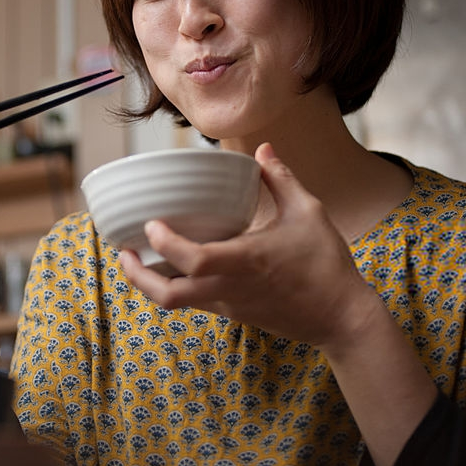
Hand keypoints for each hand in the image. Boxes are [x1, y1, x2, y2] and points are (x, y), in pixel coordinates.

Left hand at [119, 142, 378, 345]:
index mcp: (247, 261)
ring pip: (176, 304)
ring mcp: (230, 305)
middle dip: (137, 277)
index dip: (165, 245)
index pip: (194, 261)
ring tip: (136, 259)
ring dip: (150, 284)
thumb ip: (281, 178)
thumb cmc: (327, 263)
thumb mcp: (309, 212)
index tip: (150, 224)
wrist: (343, 318)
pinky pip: (193, 303)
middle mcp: (231, 288)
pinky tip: (172, 266)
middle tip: (122, 251)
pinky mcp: (234, 314)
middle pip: (169, 296)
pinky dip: (175, 286)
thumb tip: (262, 148)